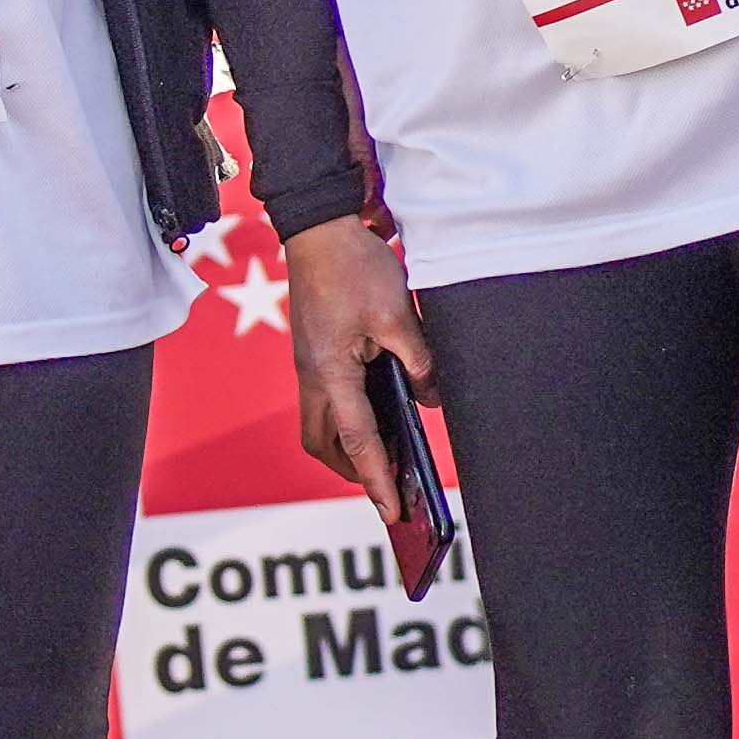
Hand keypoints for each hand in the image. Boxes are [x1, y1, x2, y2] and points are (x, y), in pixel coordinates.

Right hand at [282, 217, 428, 523]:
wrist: (319, 226)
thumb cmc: (353, 266)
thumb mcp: (398, 316)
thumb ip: (418, 362)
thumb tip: (429, 397)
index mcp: (330, 372)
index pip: (358, 441)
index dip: (378, 480)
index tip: (393, 512)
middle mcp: (312, 375)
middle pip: (322, 443)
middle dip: (353, 469)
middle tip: (392, 481)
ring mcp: (309, 363)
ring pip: (321, 423)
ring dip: (350, 443)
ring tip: (391, 448)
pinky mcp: (315, 350)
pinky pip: (328, 398)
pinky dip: (351, 414)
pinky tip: (382, 405)